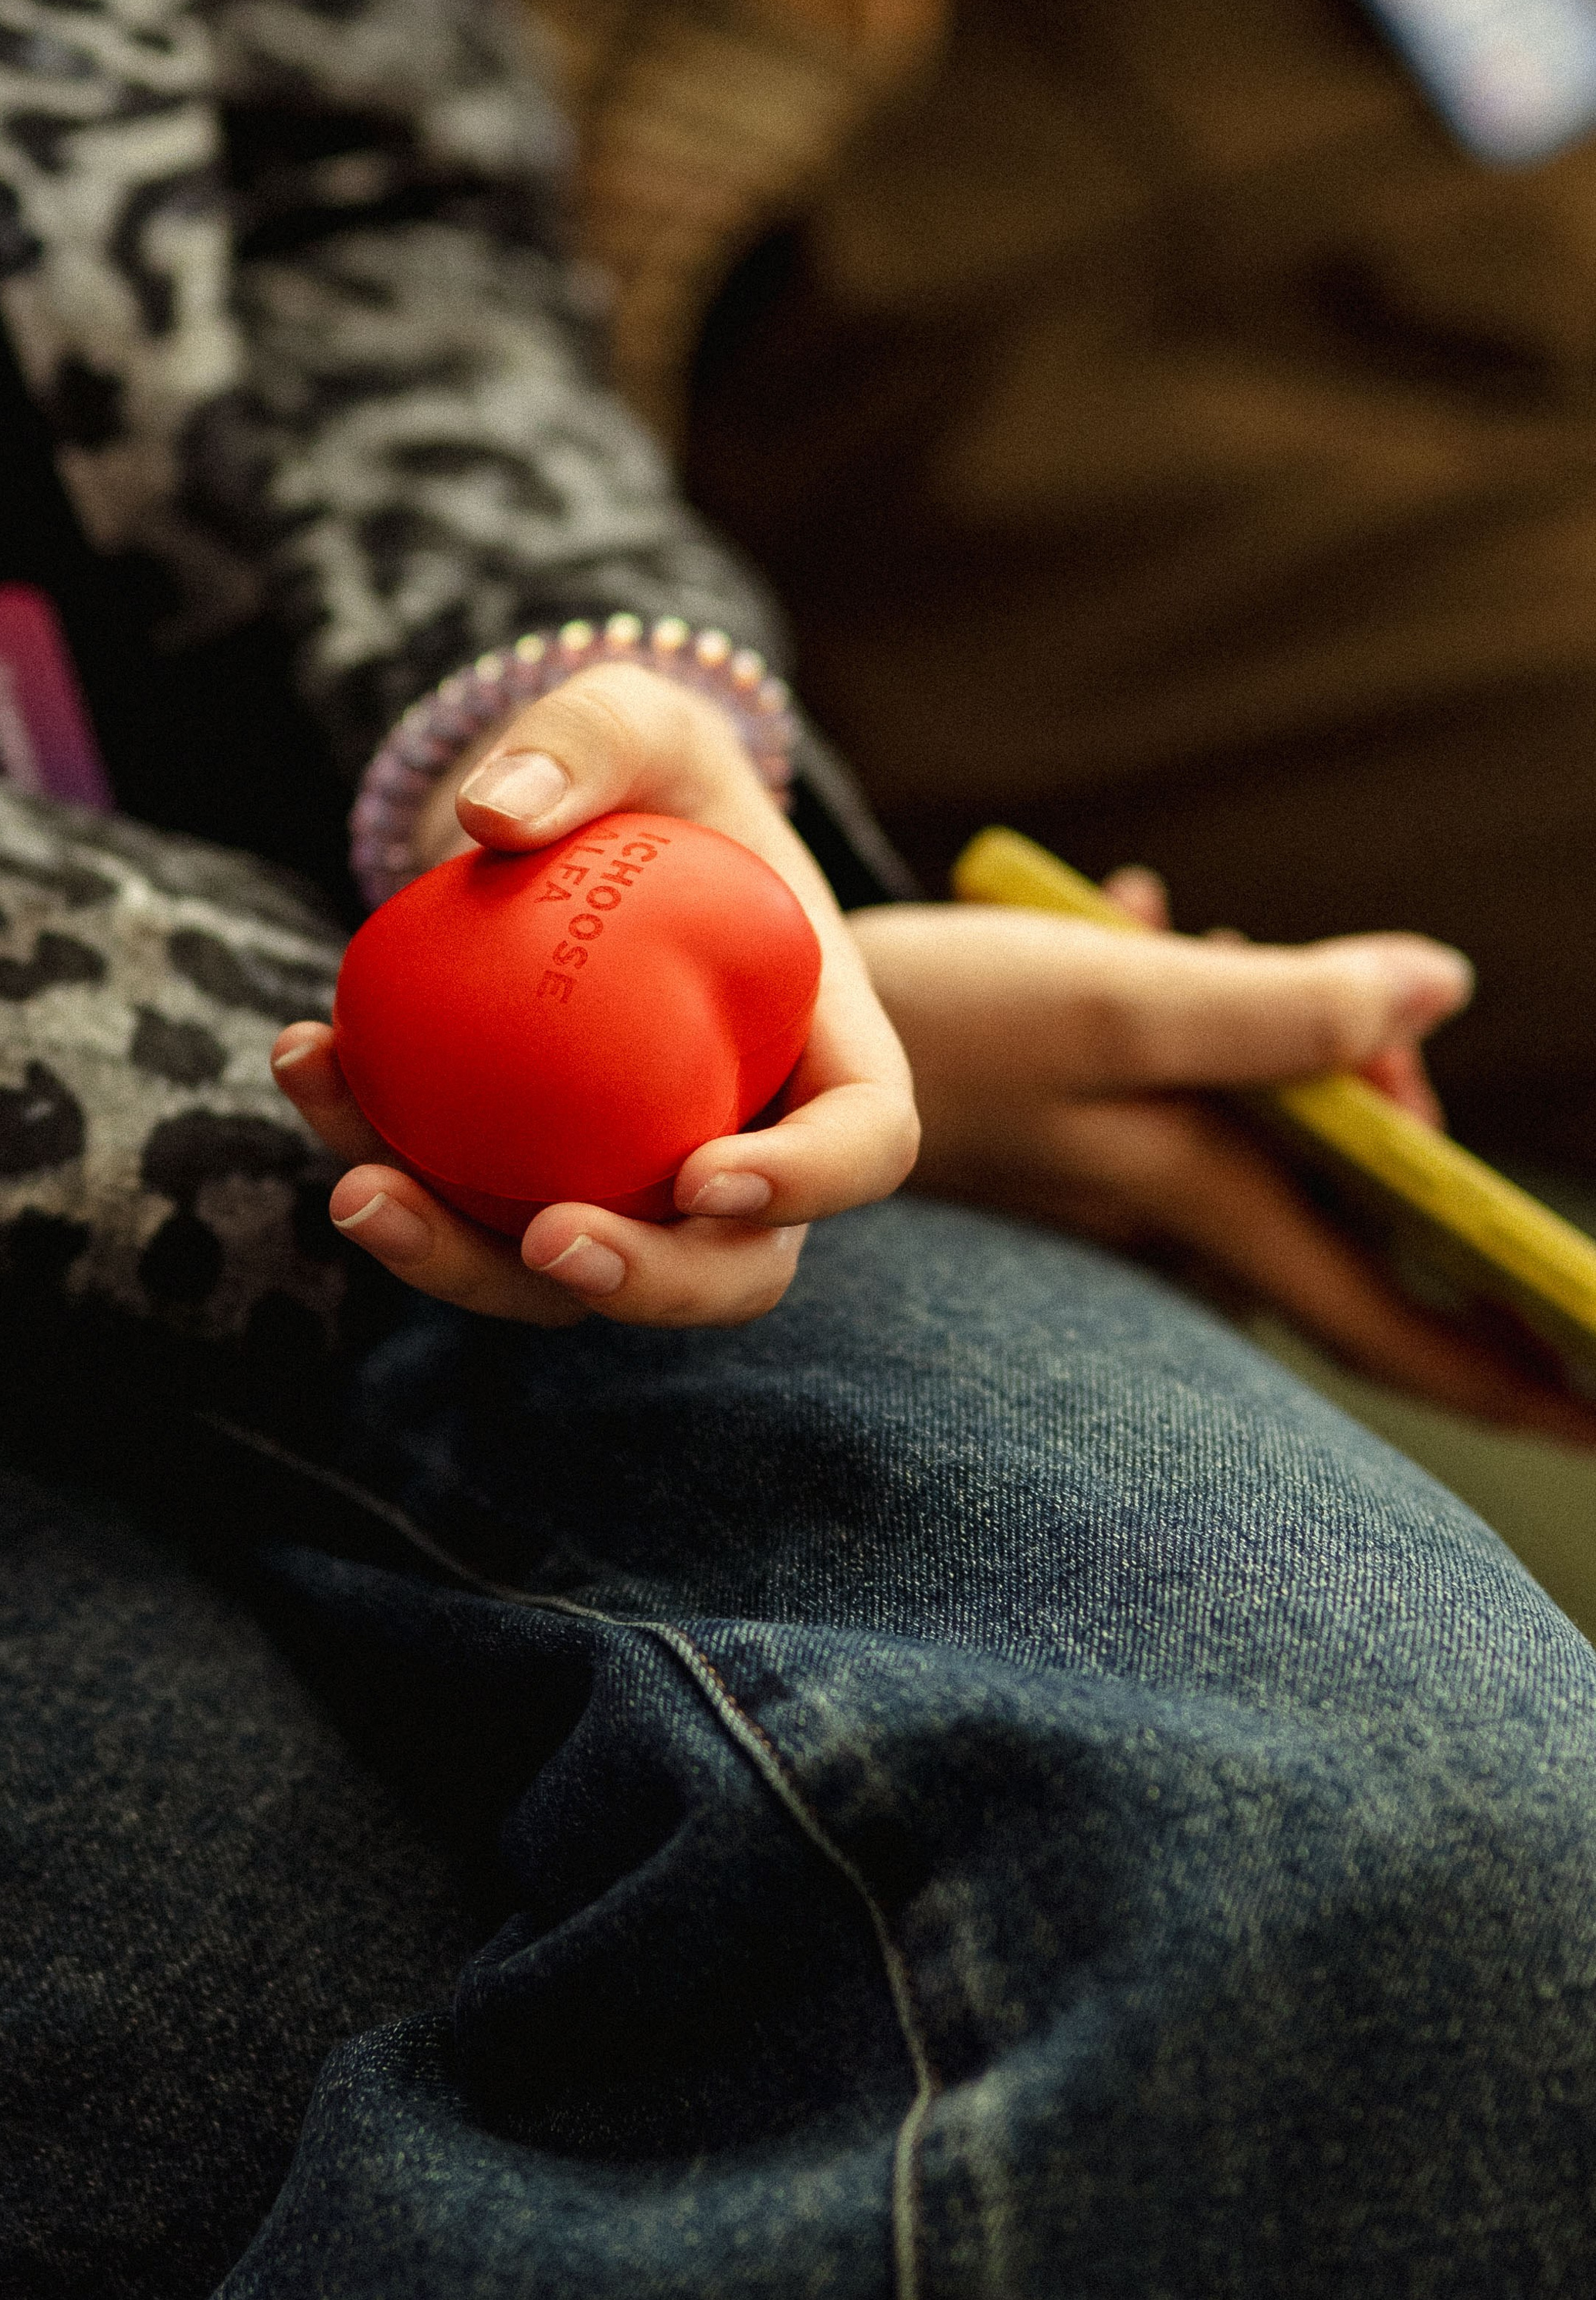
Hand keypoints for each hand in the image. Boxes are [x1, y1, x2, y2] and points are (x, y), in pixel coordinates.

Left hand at [274, 661, 919, 1325]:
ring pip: (573, 1275)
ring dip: (463, 1262)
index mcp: (829, 1049)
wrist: (584, 831)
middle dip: (645, 1282)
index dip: (806, 1183)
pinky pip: (462, 1207)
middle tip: (544, 1237)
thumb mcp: (637, 719)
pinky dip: (378, 1152)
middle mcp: (749, 1142)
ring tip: (359, 1190)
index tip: (704, 1176)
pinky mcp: (530, 1182)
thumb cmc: (648, 778)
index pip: (864, 1142)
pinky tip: (304, 1058)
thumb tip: (494, 817)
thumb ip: (588, 740)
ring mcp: (637, 1183)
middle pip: (731, 1268)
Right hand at [853, 884, 1595, 1444]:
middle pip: (1363, 1209)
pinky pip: (1213, 1081)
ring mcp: (1141, 1183)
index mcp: (1217, 1207)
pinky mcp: (1101, 1135)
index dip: (1516, 1378)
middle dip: (1405, 1118)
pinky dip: (1223, 1010)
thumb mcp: (1118, 1002)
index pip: (1398, 1326)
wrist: (783, 1028)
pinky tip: (1158, 921)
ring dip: (1308, 1039)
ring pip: (1289, 1129)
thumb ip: (1280, 1006)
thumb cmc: (946, 1020)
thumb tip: (1440, 988)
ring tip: (1226, 942)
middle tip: (1360, 1013)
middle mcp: (1189, 1219)